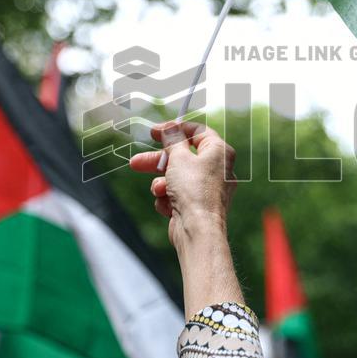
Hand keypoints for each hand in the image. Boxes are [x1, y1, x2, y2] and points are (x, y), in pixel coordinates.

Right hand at [130, 121, 236, 252]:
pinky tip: (169, 206)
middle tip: (137, 161)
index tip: (155, 131)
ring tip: (158, 190)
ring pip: (176, 178)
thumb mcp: (179, 157)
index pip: (198, 132)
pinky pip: (177, 195)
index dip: (175, 129)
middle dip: (157, 161)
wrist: (197, 230)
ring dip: (162, 183)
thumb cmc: (194, 190)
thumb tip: (170, 127)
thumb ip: (173, 139)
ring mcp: (207, 189)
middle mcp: (217, 169)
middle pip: (182, 157)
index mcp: (219, 152)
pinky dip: (169, 199)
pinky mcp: (197, 205)